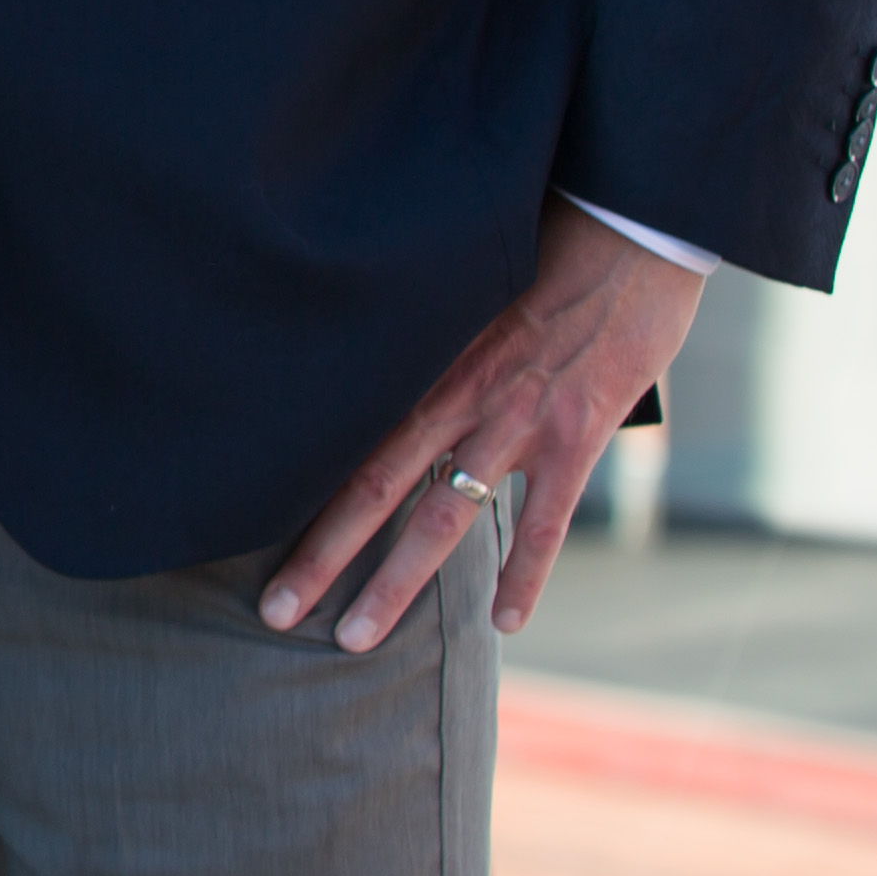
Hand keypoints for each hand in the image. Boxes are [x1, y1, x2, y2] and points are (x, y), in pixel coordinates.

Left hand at [265, 194, 708, 650]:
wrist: (626, 234)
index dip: (294, 495)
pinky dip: (526, 576)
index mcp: (419, 364)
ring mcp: (515, 423)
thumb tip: (370, 376)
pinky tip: (504, 623)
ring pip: (442, 520)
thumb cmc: (540, 259)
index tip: (249, 530)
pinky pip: (546, 523)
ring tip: (352, 641)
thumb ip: (422, 344)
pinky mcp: (577, 437)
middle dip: (320, 557)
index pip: (343, 442)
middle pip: (371, 491)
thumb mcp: (462, 295)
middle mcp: (456, 399)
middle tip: (273, 614)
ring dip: (396, 585)